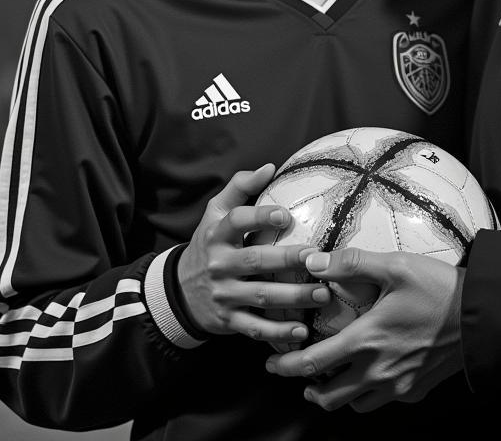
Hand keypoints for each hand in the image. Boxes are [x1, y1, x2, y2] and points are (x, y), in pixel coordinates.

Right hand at [178, 163, 329, 346]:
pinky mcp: (228, 321)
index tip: (287, 215)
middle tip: (317, 258)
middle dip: (288, 260)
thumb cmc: (209, 244)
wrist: (177, 291)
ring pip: (261, 296)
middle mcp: (219, 264)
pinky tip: (302, 331)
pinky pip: (255, 328)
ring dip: (294, 297)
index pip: (236, 221)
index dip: (260, 217)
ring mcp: (223, 294)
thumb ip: (240, 186)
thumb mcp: (215, 212)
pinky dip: (278, 333)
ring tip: (323, 294)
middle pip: (256, 261)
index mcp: (217, 234)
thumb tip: (270, 167)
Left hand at [266, 248, 464, 412]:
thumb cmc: (439, 289)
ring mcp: (398, 386)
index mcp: (366, 341)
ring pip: (354, 404)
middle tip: (296, 375)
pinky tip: (373, 373)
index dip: (285, 365)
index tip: (271, 361)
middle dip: (306, 387)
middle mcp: (377, 372)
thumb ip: (351, 263)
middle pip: (327, 396)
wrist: (482, 318)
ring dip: (337, 394)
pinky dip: (369, 393)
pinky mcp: (416, 391)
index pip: (312, 363)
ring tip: (332, 377)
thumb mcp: (396, 266)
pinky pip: (383, 400)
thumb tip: (311, 261)